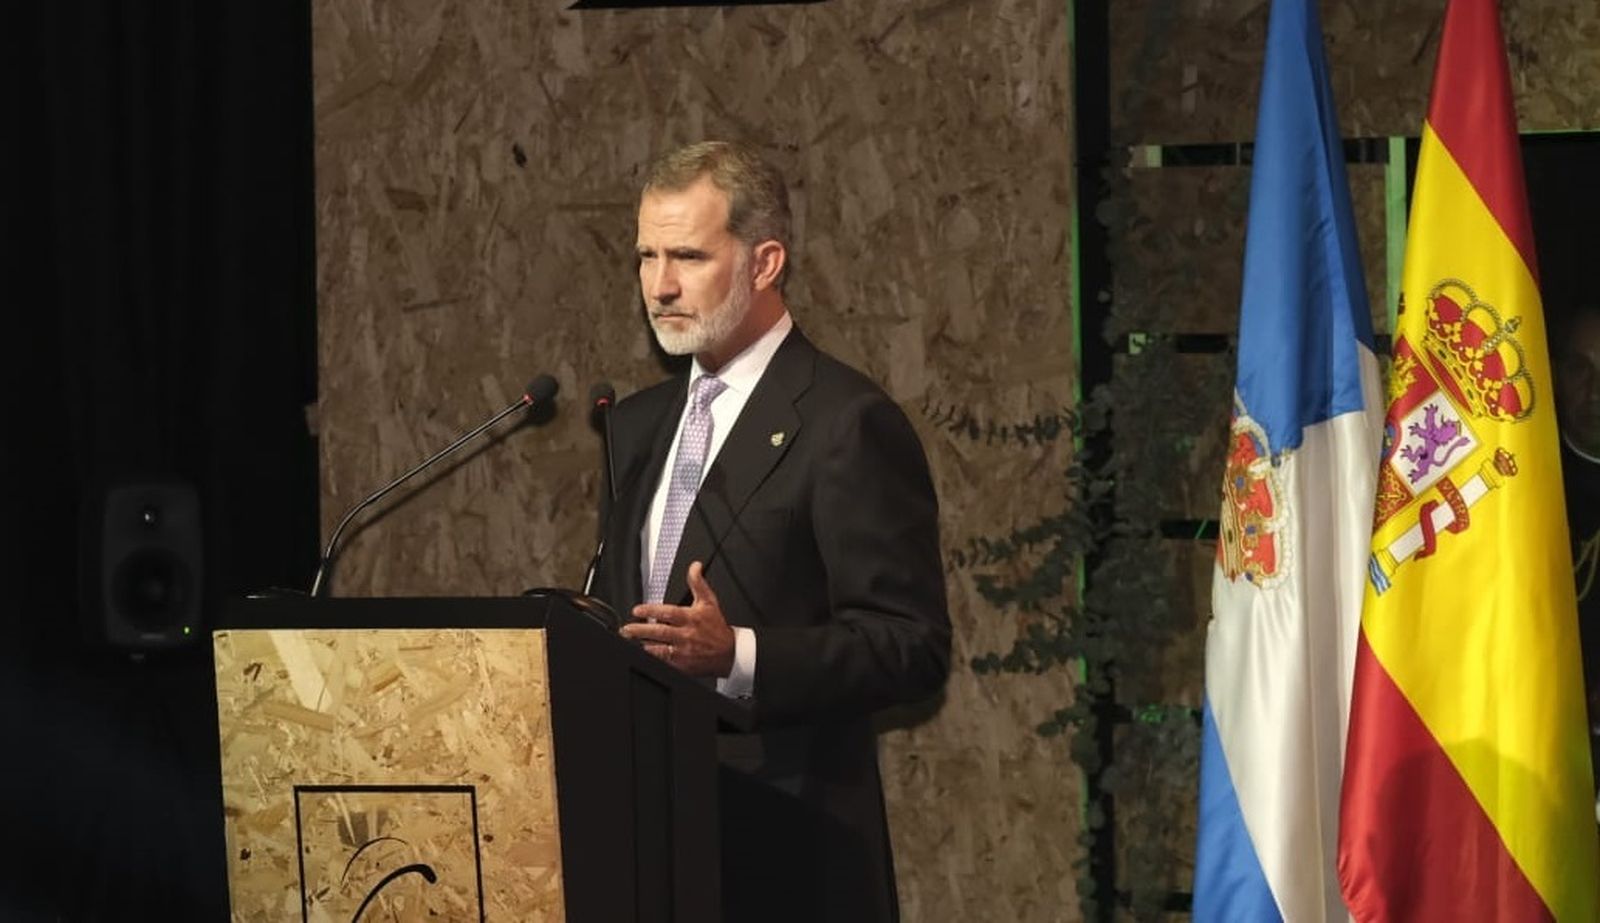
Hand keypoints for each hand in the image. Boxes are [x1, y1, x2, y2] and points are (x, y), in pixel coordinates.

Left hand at [620, 561, 735, 676]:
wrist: (729, 653)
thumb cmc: (716, 627)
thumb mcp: (709, 601)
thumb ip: (698, 583)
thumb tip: (694, 566)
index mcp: (691, 618)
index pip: (668, 613)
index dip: (651, 611)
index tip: (637, 610)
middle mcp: (686, 635)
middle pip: (659, 632)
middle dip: (640, 630)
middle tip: (626, 628)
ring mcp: (683, 652)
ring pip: (659, 649)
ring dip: (643, 645)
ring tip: (630, 641)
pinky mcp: (682, 665)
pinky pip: (664, 663)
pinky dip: (653, 659)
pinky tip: (643, 655)